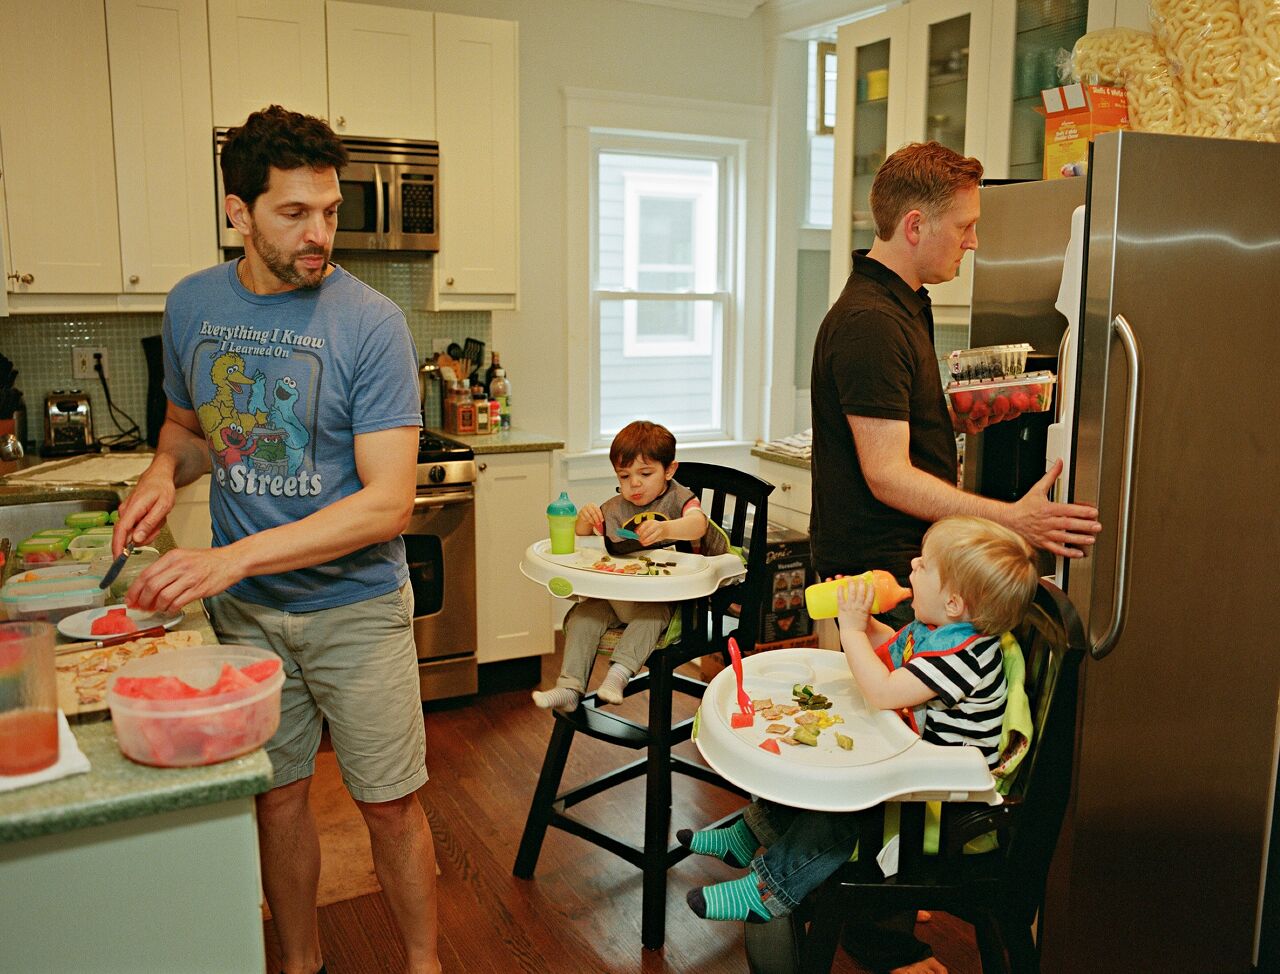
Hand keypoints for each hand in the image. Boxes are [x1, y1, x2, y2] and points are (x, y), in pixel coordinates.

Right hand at [112, 466, 175, 555]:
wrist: (158, 477)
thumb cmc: (162, 488)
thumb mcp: (163, 506)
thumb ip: (149, 523)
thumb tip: (136, 539)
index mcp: (133, 508)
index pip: (120, 531)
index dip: (118, 547)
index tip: (118, 559)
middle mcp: (125, 511)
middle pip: (128, 535)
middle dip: (144, 537)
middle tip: (158, 526)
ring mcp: (126, 513)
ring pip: (134, 533)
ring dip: (148, 531)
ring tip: (158, 518)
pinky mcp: (129, 515)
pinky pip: (136, 528)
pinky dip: (147, 526)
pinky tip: (154, 517)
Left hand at [124, 547, 244, 614]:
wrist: (231, 561)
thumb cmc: (208, 561)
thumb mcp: (183, 557)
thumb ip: (166, 569)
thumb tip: (147, 586)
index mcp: (172, 557)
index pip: (145, 574)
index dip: (134, 590)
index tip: (130, 599)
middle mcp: (179, 566)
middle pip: (151, 586)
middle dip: (142, 600)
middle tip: (140, 607)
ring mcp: (189, 577)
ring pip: (163, 596)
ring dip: (157, 606)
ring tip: (157, 608)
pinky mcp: (198, 589)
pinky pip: (177, 602)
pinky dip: (170, 609)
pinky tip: (171, 609)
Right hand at [576, 503, 603, 533]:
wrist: (585, 514)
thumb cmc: (592, 513)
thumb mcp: (596, 512)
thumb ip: (599, 515)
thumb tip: (603, 521)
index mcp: (593, 505)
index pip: (597, 510)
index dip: (600, 516)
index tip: (602, 520)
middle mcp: (588, 506)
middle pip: (593, 513)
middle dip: (596, 519)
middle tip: (599, 524)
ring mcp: (583, 510)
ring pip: (588, 517)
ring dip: (592, 521)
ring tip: (595, 524)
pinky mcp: (580, 514)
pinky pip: (585, 519)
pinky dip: (588, 522)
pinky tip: (591, 523)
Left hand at [635, 519, 667, 545]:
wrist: (665, 528)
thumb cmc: (654, 527)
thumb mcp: (648, 525)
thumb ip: (641, 528)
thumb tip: (635, 533)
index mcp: (651, 522)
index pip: (645, 525)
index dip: (640, 529)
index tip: (636, 533)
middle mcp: (656, 525)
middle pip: (649, 531)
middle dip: (643, 536)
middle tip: (639, 539)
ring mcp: (659, 531)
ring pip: (652, 537)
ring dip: (646, 540)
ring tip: (642, 542)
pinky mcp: (660, 537)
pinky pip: (654, 540)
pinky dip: (648, 543)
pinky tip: (645, 544)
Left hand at [836, 576, 874, 632]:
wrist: (852, 634)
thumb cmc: (859, 628)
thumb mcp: (867, 618)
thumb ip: (866, 610)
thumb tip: (866, 603)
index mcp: (865, 610)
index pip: (870, 597)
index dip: (871, 589)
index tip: (871, 583)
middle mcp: (858, 607)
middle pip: (861, 593)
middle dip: (861, 584)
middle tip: (860, 578)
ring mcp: (850, 608)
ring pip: (851, 594)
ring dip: (851, 584)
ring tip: (849, 578)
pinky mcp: (842, 609)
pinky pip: (841, 599)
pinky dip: (840, 592)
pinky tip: (840, 586)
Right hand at [1008, 458, 1101, 557]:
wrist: (1010, 518)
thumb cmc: (1025, 505)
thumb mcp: (1037, 488)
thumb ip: (1051, 476)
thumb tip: (1059, 462)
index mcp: (1046, 508)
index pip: (1066, 510)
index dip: (1081, 511)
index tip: (1093, 512)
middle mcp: (1046, 522)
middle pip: (1067, 524)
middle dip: (1083, 525)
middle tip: (1097, 526)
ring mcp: (1044, 533)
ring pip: (1063, 538)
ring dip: (1078, 539)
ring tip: (1091, 539)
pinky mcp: (1042, 542)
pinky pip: (1055, 549)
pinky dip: (1067, 552)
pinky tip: (1078, 553)